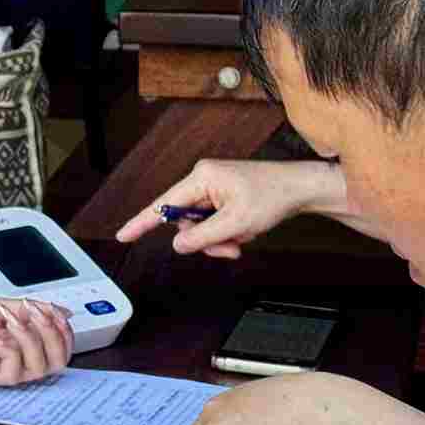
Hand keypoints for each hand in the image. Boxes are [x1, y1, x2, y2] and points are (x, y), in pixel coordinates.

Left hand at [0, 297, 71, 383]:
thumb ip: (28, 308)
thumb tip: (61, 310)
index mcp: (23, 342)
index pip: (62, 347)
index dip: (66, 330)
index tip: (53, 311)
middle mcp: (19, 358)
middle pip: (60, 360)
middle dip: (55, 333)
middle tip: (35, 314)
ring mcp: (7, 369)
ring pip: (43, 367)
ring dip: (31, 337)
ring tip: (9, 321)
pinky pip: (17, 370)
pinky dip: (11, 348)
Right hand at [113, 159, 344, 257]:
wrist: (301, 188)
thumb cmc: (273, 196)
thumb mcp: (236, 223)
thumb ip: (202, 236)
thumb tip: (178, 245)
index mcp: (201, 178)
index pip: (163, 204)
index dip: (141, 223)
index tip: (123, 235)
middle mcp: (203, 180)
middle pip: (185, 222)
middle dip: (206, 240)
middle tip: (230, 247)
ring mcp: (213, 189)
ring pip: (200, 227)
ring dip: (219, 239)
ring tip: (242, 238)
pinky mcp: (223, 197)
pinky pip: (213, 223)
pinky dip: (227, 233)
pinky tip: (244, 231)